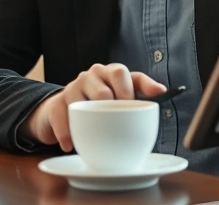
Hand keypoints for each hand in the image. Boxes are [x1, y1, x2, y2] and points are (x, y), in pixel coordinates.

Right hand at [23, 63, 165, 151]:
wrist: (64, 111)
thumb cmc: (101, 103)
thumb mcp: (123, 96)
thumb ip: (142, 93)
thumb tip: (163, 91)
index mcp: (110, 73)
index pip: (122, 73)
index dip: (132, 89)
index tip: (142, 101)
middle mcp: (92, 76)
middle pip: (104, 89)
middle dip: (113, 107)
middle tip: (116, 125)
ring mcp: (72, 88)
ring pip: (83, 102)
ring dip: (89, 122)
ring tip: (93, 138)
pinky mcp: (56, 104)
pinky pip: (61, 117)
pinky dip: (66, 134)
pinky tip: (70, 146)